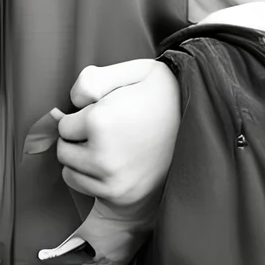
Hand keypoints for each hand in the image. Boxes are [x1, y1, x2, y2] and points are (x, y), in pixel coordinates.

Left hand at [53, 58, 179, 208]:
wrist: (202, 131)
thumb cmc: (163, 95)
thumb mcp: (134, 70)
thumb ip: (92, 79)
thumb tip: (70, 104)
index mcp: (101, 122)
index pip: (63, 124)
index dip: (82, 116)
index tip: (106, 113)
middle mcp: (103, 155)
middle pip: (63, 147)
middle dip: (78, 137)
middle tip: (108, 130)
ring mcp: (111, 179)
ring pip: (68, 167)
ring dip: (80, 157)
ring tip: (110, 145)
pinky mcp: (117, 194)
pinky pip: (78, 184)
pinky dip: (87, 174)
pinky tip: (111, 162)